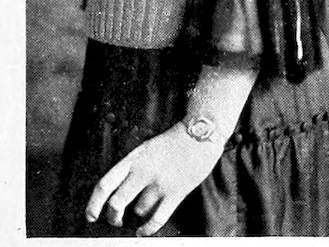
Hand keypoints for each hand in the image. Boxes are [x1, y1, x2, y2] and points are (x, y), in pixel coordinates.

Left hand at [85, 121, 223, 236]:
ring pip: (138, 211)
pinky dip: (147, 229)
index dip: (93, 204)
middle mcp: (143, 171)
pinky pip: (156, 219)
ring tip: (143, 210)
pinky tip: (143, 231)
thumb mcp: (146, 148)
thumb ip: (132, 167)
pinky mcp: (175, 192)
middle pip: (117, 203)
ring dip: (138, 215)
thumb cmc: (173, 141)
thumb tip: (119, 192)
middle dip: (113, 217)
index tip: (91, 216)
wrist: (200, 133)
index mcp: (133, 159)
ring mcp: (159, 183)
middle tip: (115, 221)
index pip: (105, 184)